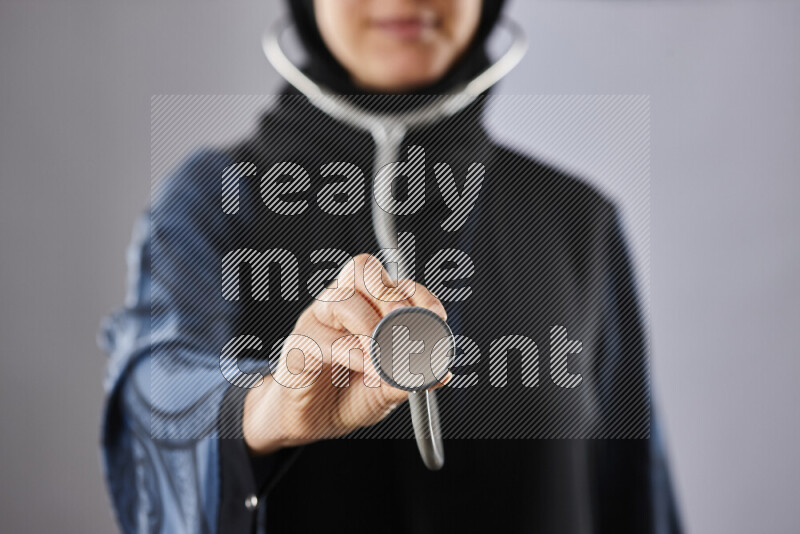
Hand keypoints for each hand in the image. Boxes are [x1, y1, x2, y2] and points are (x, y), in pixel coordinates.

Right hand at [242, 253, 449, 454]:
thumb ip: (411, 378)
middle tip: (404, 329)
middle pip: (364, 269)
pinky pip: (324, 338)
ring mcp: (319, 319)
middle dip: (390, 296)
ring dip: (369, 326)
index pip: (397, 281)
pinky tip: (367, 369)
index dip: (419, 296)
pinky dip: (352, 354)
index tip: (436, 319)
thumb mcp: (389, 390)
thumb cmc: (349, 395)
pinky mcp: (299, 343)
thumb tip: (442, 373)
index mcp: (372, 306)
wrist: (313, 422)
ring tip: (384, 357)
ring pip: (342, 298)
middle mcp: (345, 303)